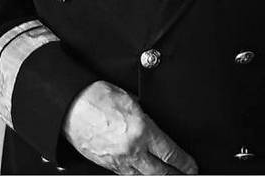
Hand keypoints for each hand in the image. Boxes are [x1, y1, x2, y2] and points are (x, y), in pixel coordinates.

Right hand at [63, 80, 197, 174]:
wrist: (71, 106)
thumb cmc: (97, 96)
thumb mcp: (129, 98)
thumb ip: (145, 112)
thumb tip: (152, 118)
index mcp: (141, 130)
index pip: (170, 153)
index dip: (184, 163)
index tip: (192, 166)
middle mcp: (132, 150)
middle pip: (160, 172)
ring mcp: (118, 160)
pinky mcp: (106, 165)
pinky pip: (127, 175)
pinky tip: (144, 175)